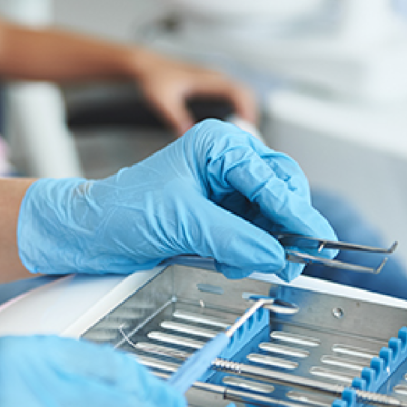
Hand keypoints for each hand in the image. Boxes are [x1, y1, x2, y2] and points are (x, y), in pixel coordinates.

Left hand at [18, 119, 335, 280]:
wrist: (91, 232)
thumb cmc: (122, 210)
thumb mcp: (183, 223)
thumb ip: (235, 238)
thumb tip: (276, 255)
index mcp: (216, 145)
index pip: (271, 176)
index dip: (294, 210)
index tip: (314, 237)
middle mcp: (226, 160)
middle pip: (281, 190)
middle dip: (284, 226)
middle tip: (293, 258)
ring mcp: (225, 187)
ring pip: (271, 215)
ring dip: (264, 243)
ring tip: (241, 261)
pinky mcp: (220, 213)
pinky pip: (254, 231)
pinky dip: (249, 250)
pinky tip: (230, 260)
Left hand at [132, 51, 257, 133]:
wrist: (145, 64)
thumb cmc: (153, 77)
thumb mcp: (163, 100)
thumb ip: (176, 118)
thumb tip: (188, 136)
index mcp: (207, 78)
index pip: (238, 91)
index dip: (247, 109)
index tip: (247, 128)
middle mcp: (215, 77)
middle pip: (245, 94)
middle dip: (250, 115)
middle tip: (247, 136)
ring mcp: (214, 79)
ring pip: (240, 94)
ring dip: (244, 112)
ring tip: (240, 133)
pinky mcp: (210, 84)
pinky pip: (231, 95)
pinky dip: (236, 109)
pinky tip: (228, 123)